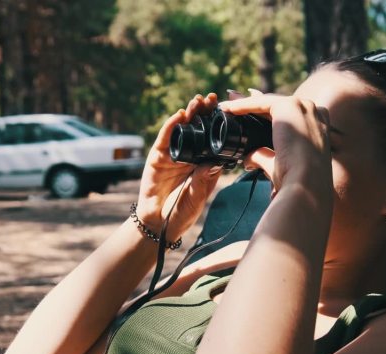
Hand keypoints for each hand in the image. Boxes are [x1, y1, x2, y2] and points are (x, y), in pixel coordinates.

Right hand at [136, 93, 222, 241]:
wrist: (159, 223)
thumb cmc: (183, 211)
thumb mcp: (198, 196)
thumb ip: (205, 180)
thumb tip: (217, 162)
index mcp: (204, 163)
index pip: (213, 139)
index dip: (218, 125)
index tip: (228, 112)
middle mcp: (190, 155)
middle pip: (198, 129)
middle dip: (205, 113)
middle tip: (213, 99)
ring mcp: (173, 154)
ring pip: (183, 129)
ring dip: (190, 114)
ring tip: (198, 102)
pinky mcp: (158, 156)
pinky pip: (165, 138)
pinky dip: (171, 126)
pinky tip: (179, 116)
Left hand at [218, 92, 331, 194]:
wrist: (306, 181)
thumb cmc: (296, 179)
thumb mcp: (280, 163)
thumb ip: (264, 155)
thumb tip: (248, 159)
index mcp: (318, 125)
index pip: (287, 115)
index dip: (265, 116)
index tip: (247, 117)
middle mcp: (314, 112)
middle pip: (277, 106)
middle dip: (253, 107)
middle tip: (231, 108)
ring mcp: (303, 106)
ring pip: (268, 103)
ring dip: (245, 104)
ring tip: (226, 108)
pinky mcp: (289, 105)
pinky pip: (261, 102)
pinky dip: (243, 105)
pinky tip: (228, 108)